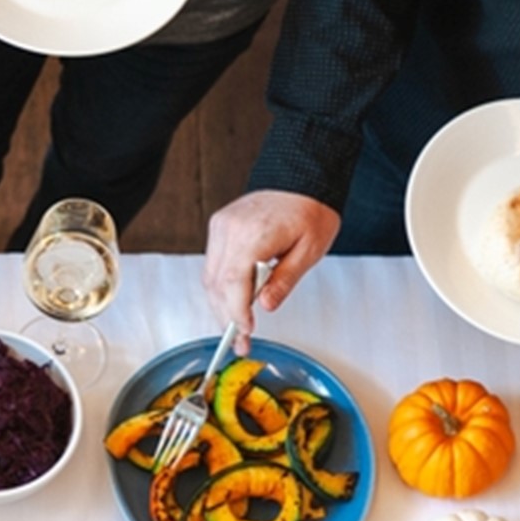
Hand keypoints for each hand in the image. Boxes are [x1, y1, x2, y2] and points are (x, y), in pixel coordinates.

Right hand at [204, 189, 340, 346]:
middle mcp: (231, 229)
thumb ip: (284, 280)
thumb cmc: (310, 210)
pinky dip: (221, 287)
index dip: (236, 312)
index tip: (245, 332)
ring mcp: (221, 227)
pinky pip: (213, 264)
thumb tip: (265, 306)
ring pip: (210, 276)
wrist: (301, 178)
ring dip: (221, 305)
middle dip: (226, 316)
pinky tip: (233, 301)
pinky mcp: (219, 227)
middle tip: (240, 342)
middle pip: (217, 284)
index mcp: (255, 234)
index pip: (234, 283)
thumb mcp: (309, 250)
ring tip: (237, 327)